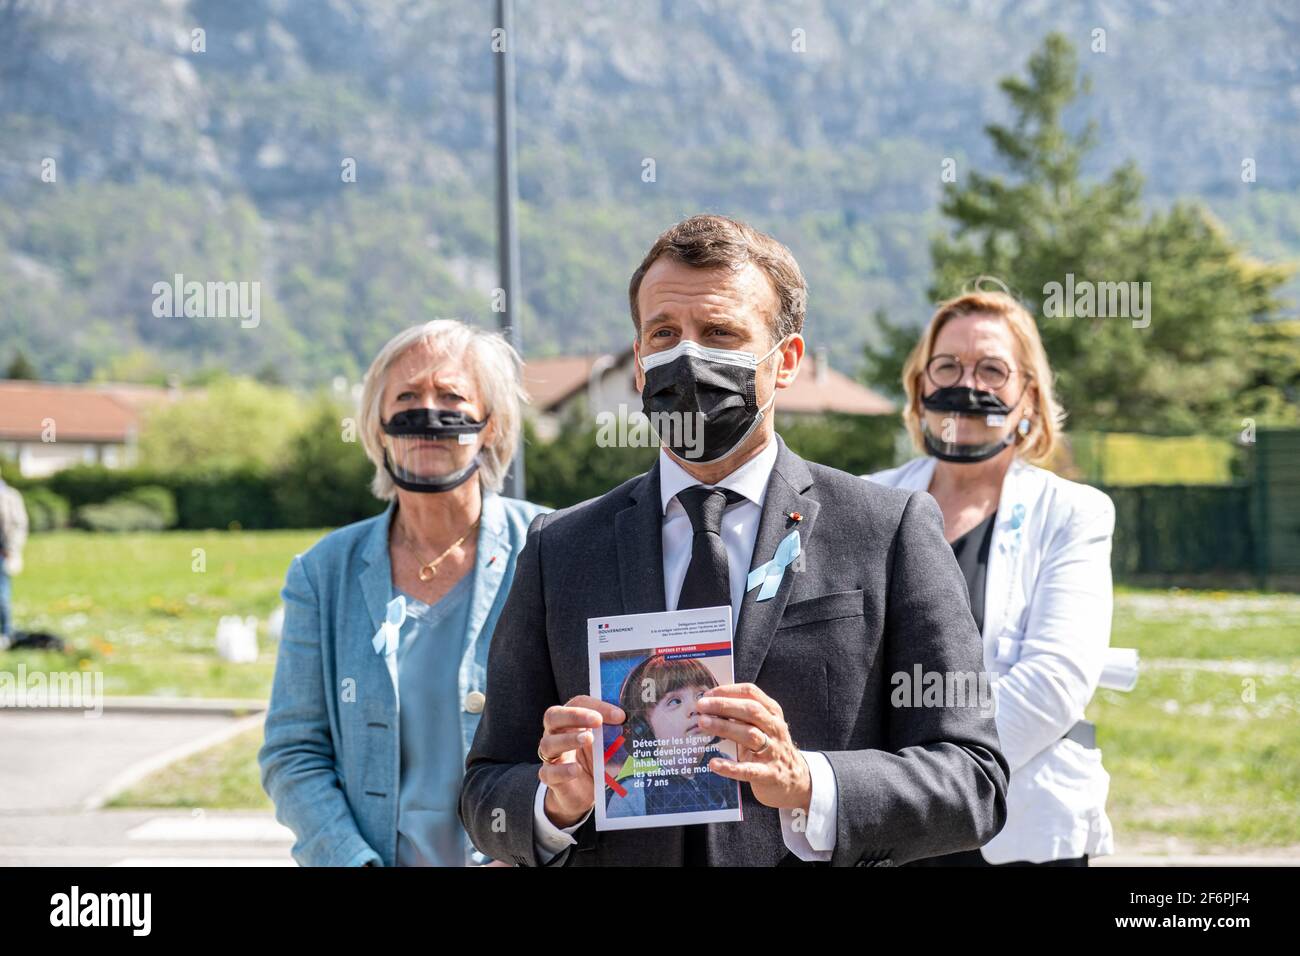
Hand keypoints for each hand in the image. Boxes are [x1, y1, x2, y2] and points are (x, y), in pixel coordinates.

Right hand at [537, 695, 624, 827]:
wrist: (582, 793)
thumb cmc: (595, 762)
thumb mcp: (608, 745)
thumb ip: (615, 733)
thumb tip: (635, 724)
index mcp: (571, 721)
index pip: (578, 704)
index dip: (597, 706)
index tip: (620, 715)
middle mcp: (556, 735)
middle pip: (553, 716)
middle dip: (575, 715)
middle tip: (597, 721)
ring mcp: (552, 757)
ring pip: (548, 744)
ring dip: (568, 739)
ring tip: (588, 740)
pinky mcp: (550, 778)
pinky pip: (549, 772)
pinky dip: (563, 770)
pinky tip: (577, 770)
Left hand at [695, 683, 810, 812]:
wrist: (796, 780)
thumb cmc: (771, 749)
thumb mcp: (763, 727)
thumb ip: (742, 716)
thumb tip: (710, 705)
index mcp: (772, 713)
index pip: (751, 693)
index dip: (728, 691)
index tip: (707, 695)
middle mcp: (775, 728)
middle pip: (751, 711)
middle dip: (724, 705)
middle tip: (701, 706)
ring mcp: (774, 751)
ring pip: (750, 735)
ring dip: (725, 727)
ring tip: (703, 724)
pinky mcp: (769, 774)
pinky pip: (749, 770)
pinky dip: (731, 767)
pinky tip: (714, 764)